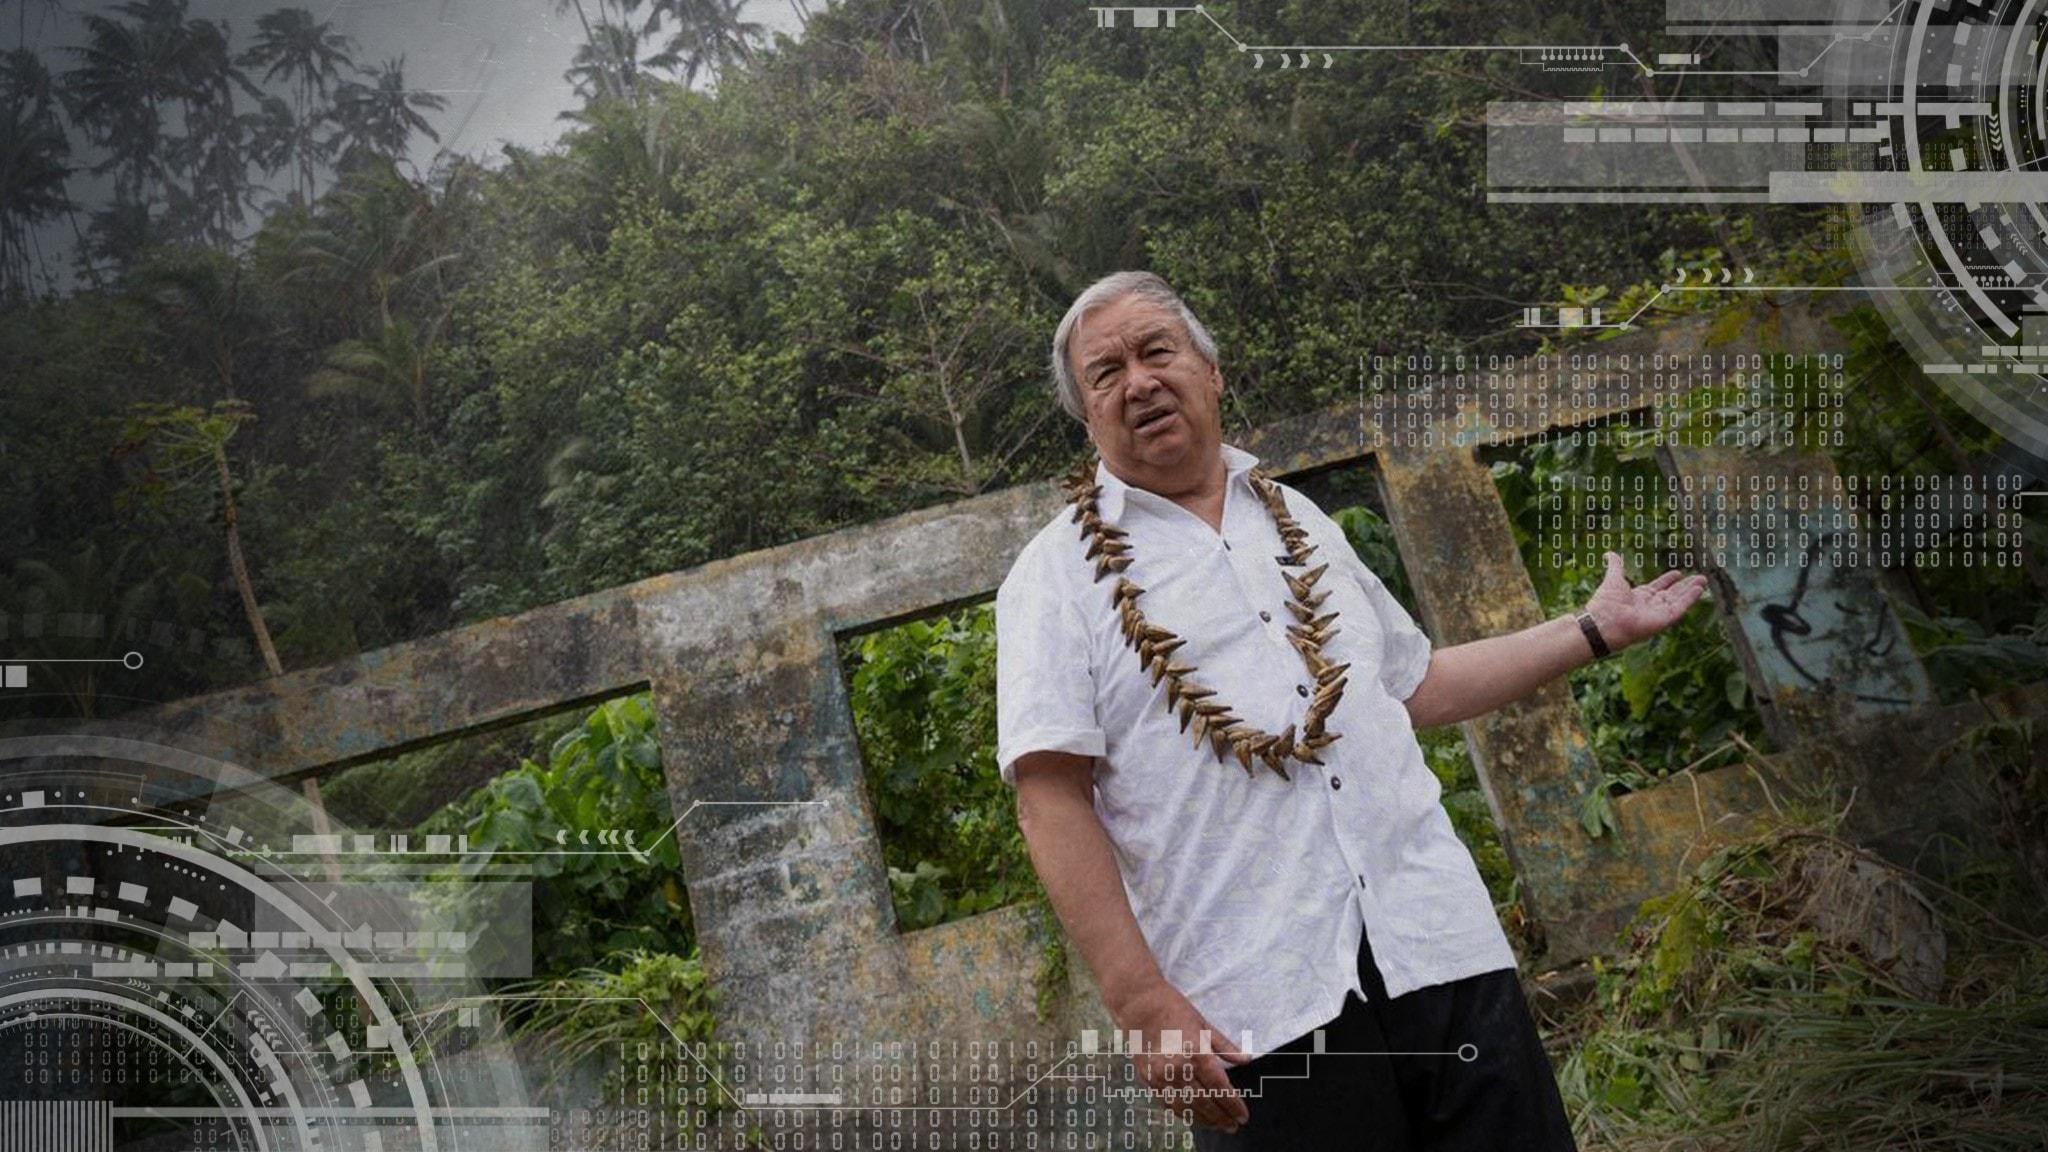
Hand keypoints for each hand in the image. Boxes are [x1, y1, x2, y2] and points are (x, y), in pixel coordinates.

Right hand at [1113, 981, 1251, 1132]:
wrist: (1138, 1005)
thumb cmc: (1174, 1009)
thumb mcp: (1204, 1024)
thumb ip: (1225, 1046)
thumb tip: (1246, 1061)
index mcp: (1196, 1052)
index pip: (1219, 1087)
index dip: (1233, 1105)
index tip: (1243, 1116)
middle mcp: (1178, 1068)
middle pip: (1205, 1101)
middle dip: (1221, 1117)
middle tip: (1233, 1126)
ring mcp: (1161, 1076)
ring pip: (1187, 1107)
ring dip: (1204, 1120)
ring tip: (1218, 1125)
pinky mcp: (1148, 1079)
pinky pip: (1169, 1103)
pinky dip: (1184, 1113)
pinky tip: (1195, 1116)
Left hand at [1583, 551, 1709, 650]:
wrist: (1604, 621)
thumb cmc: (1606, 603)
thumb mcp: (1613, 578)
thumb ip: (1616, 566)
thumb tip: (1609, 553)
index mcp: (1639, 597)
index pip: (1657, 587)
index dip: (1668, 580)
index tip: (1678, 573)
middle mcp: (1650, 606)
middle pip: (1672, 594)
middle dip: (1686, 586)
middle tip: (1700, 577)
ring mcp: (1657, 613)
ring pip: (1679, 600)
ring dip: (1691, 591)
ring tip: (1703, 581)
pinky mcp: (1664, 620)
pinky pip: (1680, 608)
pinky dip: (1690, 599)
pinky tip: (1699, 590)